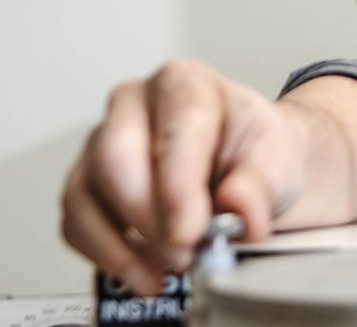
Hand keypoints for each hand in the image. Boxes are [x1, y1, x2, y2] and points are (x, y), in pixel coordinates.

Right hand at [59, 60, 356, 294]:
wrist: (257, 171)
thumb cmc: (262, 154)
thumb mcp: (280, 160)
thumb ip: (260, 183)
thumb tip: (240, 208)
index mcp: (184, 83)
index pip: (173, 131)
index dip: (178, 187)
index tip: (190, 232)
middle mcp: (134, 106)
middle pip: (116, 157)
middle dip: (148, 217)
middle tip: (183, 253)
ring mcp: (103, 143)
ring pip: (86, 192)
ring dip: (121, 244)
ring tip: (164, 272)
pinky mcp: (89, 184)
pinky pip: (77, 222)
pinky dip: (106, 255)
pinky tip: (143, 271)